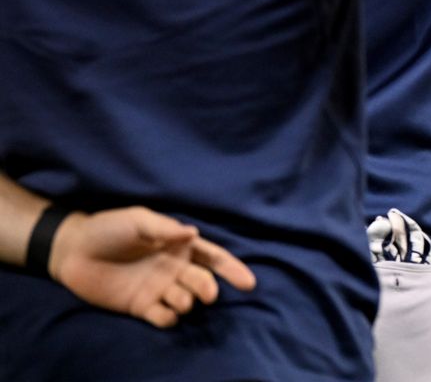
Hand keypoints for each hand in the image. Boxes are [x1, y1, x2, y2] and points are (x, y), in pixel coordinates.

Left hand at [47, 207, 256, 328]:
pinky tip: (161, 312)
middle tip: (207, 294)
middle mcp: (174, 269)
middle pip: (203, 283)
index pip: (214, 258)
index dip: (233, 270)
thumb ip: (164, 229)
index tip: (249, 283)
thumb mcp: (138, 219)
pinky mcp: (141, 308)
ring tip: (176, 297)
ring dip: (186, 302)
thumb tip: (193, 234)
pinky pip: (164, 318)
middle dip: (208, 289)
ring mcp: (158, 289)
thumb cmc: (108, 229)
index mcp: (179, 247)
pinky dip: (168, 318)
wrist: (73, 251)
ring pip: (185, 302)